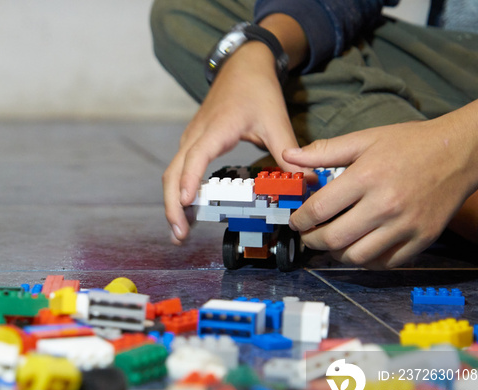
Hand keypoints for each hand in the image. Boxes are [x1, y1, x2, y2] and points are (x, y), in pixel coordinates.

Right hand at [163, 42, 305, 244]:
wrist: (242, 66)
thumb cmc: (257, 90)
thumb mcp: (276, 119)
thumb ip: (288, 151)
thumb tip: (306, 182)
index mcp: (216, 129)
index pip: (196, 157)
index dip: (189, 180)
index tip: (185, 203)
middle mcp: (196, 136)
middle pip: (173, 173)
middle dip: (173, 206)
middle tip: (180, 234)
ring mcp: (190, 140)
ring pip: (171, 174)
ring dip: (172, 203)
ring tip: (180, 232)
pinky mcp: (191, 144)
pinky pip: (177, 171)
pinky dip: (177, 193)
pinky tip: (186, 212)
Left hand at [282, 105, 477, 268]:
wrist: (459, 152)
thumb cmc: (410, 144)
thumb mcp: (365, 139)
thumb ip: (324, 151)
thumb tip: (289, 156)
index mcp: (366, 178)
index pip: (319, 210)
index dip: (300, 220)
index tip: (295, 222)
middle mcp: (385, 205)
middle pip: (334, 238)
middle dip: (312, 241)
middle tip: (308, 236)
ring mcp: (405, 225)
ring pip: (357, 256)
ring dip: (336, 254)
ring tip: (331, 243)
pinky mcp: (421, 239)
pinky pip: (385, 263)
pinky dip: (366, 261)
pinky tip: (359, 247)